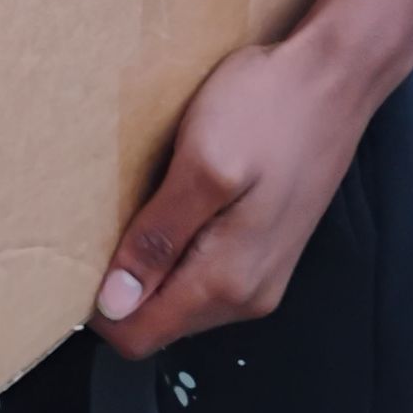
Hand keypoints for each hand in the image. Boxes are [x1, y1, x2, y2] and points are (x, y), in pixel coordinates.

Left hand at [91, 38, 374, 358]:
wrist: (334, 77)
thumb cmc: (270, 109)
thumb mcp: (201, 167)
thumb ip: (159, 241)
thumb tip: (116, 302)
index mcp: (227, 281)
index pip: (140, 336)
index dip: (99, 307)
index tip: (77, 259)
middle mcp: (248, 292)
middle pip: (158, 321)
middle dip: (123, 286)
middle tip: (105, 222)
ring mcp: (260, 273)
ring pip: (180, 296)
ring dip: (150, 264)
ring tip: (141, 205)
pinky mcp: (264, 247)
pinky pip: (203, 271)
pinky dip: (177, 247)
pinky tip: (173, 200)